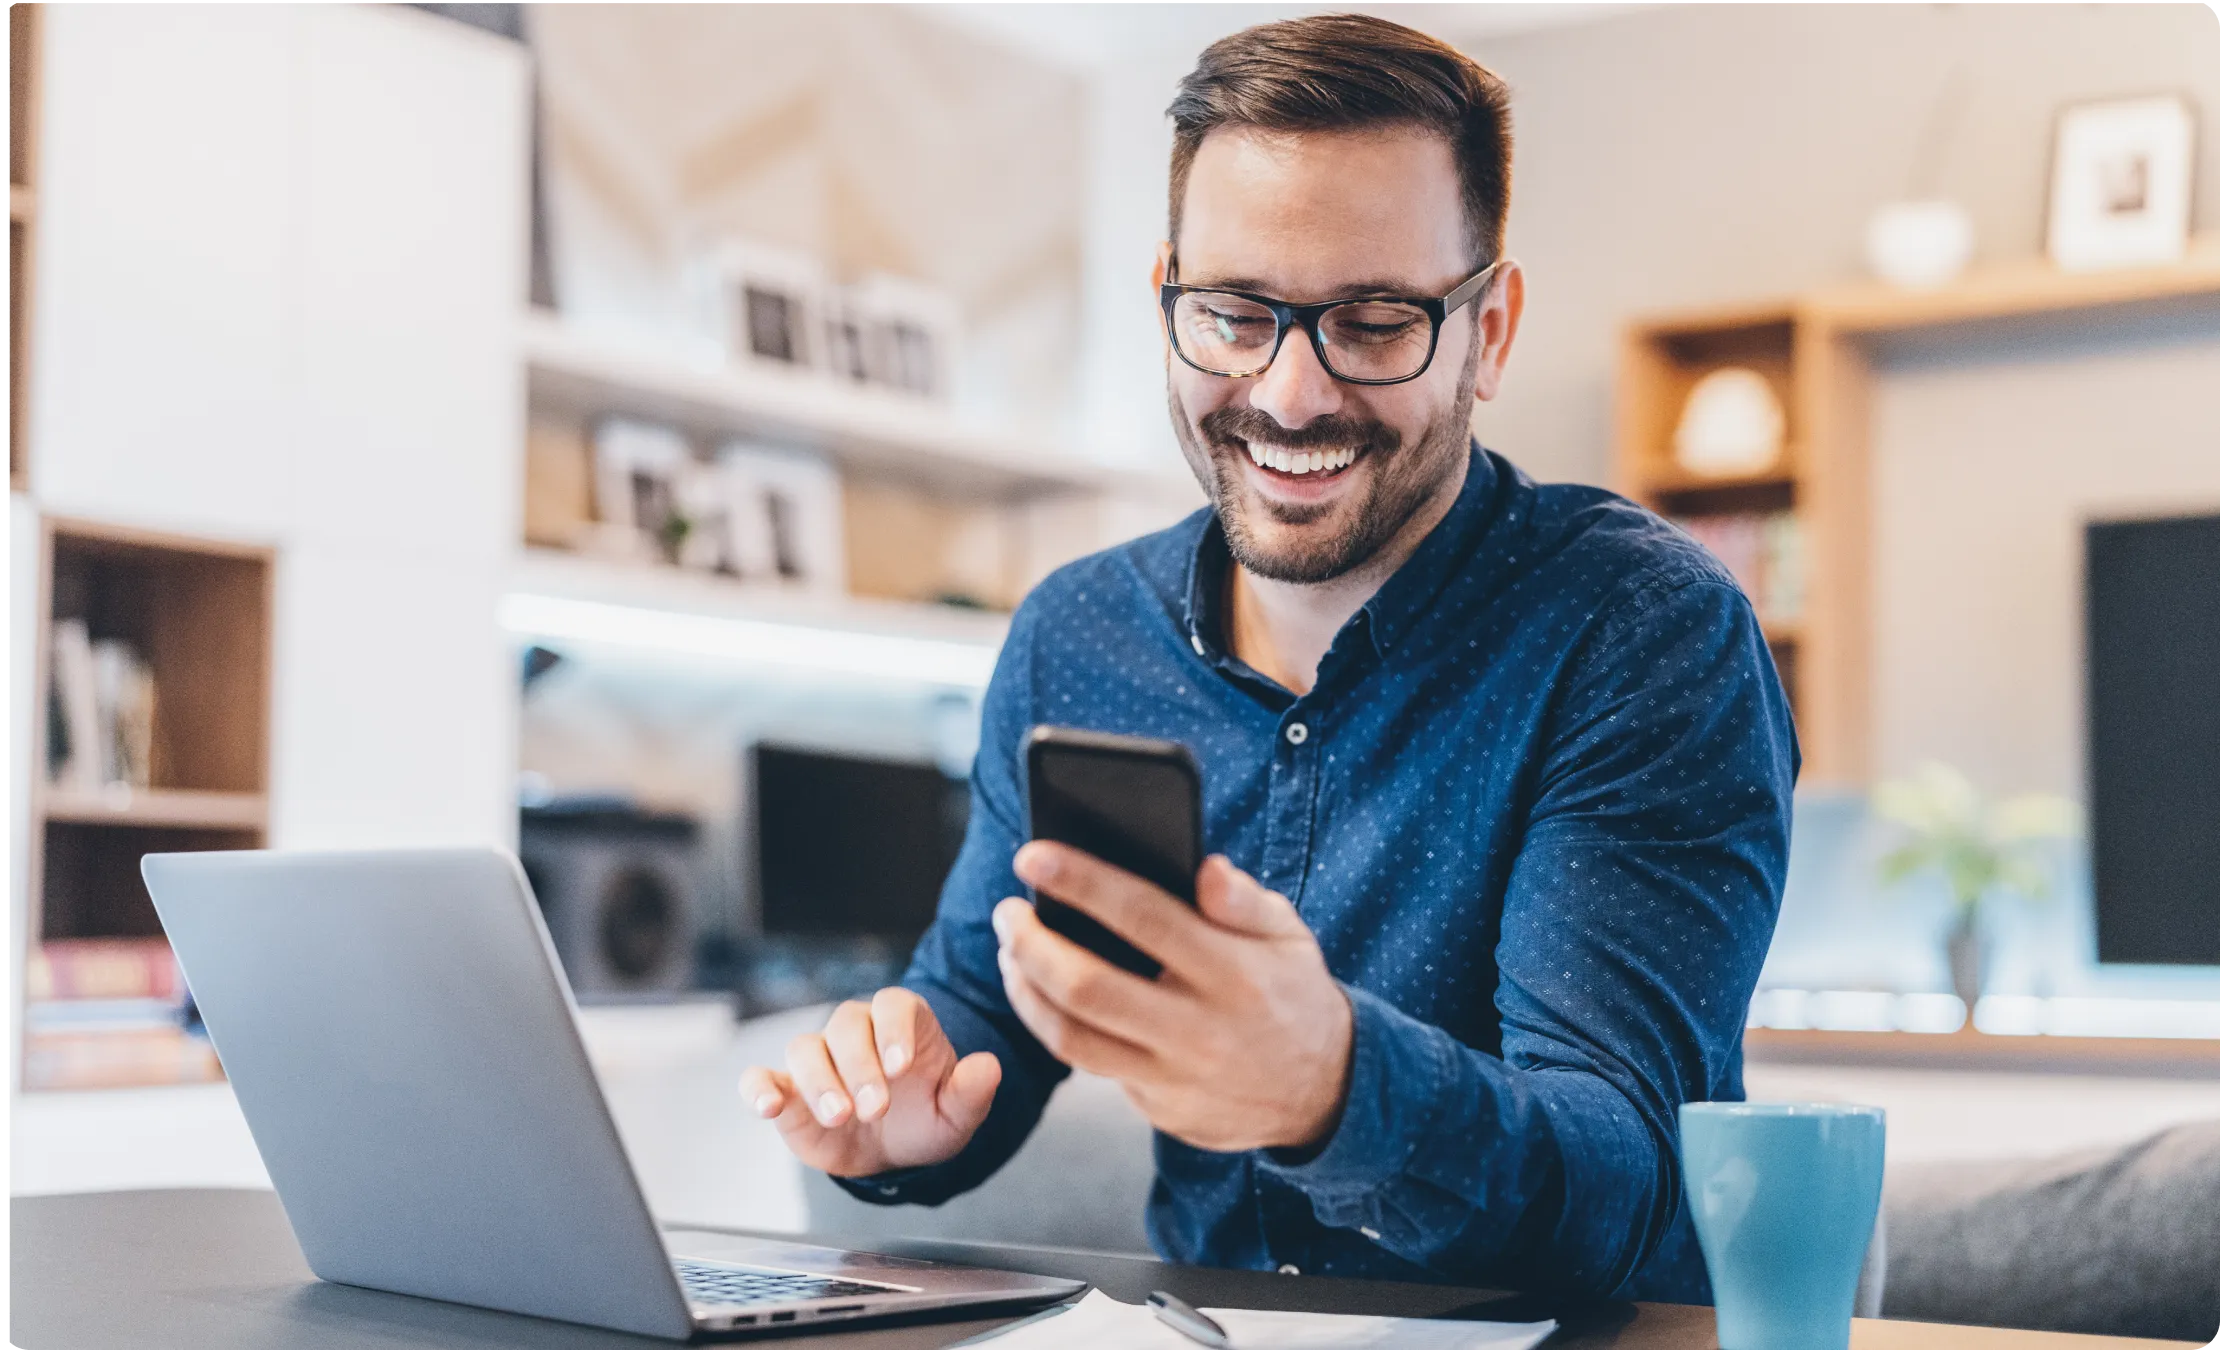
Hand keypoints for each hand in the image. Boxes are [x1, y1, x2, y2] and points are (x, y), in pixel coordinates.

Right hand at [739, 988, 1001, 1177]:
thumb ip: (971, 1091)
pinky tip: (768, 1105)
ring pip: (804, 1048)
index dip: (894, 1030)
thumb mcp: (957, 1114)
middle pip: (846, 1026)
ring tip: (839, 1115)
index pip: (893, 1005)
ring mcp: (818, 1058)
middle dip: (860, 1067)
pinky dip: (758, 1087)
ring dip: (818, 1081)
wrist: (893, 1152)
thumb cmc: (926, 1119)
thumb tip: (989, 1066)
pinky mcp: (786, 1089)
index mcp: (901, 1023)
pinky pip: (761, 1077)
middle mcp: (856, 1031)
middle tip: (875, 1108)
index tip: (902, 1066)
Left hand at [996, 844, 1352, 1153]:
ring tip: (1010, 953)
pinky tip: (1042, 994)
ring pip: (1072, 1039)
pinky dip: (1057, 1027)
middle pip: (1089, 987)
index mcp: (1235, 973)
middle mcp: (1201, 1030)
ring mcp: (1177, 1078)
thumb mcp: (1289, 936)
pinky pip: (1094, 1067)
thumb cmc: (1292, 993)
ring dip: (1025, 992)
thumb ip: (1245, 901)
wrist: (1324, 1093)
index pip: (1145, 917)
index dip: (1082, 883)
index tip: (1033, 855)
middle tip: (1007, 912)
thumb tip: (1206, 868)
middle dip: (1032, 944)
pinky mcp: (1160, 1110)